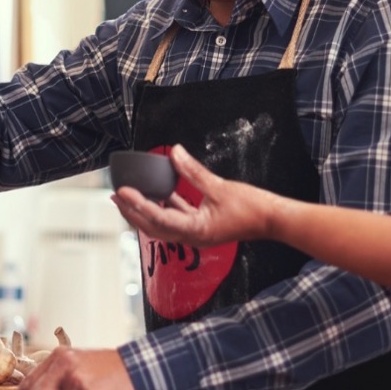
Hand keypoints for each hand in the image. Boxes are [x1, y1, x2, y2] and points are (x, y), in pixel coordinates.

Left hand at [111, 144, 278, 246]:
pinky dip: (165, 208)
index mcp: (195, 231)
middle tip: (116, 196)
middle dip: (132, 212)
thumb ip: (193, 171)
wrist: (275, 221)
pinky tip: (158, 195)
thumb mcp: (220, 186)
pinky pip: (177, 219)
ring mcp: (197, 234)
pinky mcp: (202, 227)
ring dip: (145, 211)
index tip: (122, 192)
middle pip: (153, 226)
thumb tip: (175, 152)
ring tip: (129, 197)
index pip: (157, 218)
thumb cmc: (253, 208)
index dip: (137, 204)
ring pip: (162, 224)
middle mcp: (192, 237)